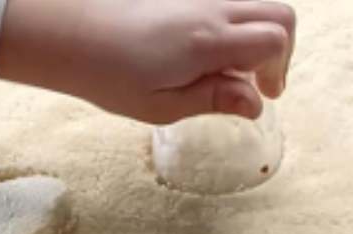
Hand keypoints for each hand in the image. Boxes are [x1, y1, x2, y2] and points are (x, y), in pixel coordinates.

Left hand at [0, 0, 294, 123]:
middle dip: (281, 50)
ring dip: (258, 38)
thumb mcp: (162, 105)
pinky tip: (209, 56)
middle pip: (279, 14)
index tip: (264, 95)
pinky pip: (230, 5)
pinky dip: (236, 28)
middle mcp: (211, 10)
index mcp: (208, 41)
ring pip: (255, 6)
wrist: (72, 37)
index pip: (275, 40)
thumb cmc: (110, 77)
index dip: (278, 70)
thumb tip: (255, 104)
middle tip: (260, 84)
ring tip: (231, 71)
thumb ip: (214, 100)